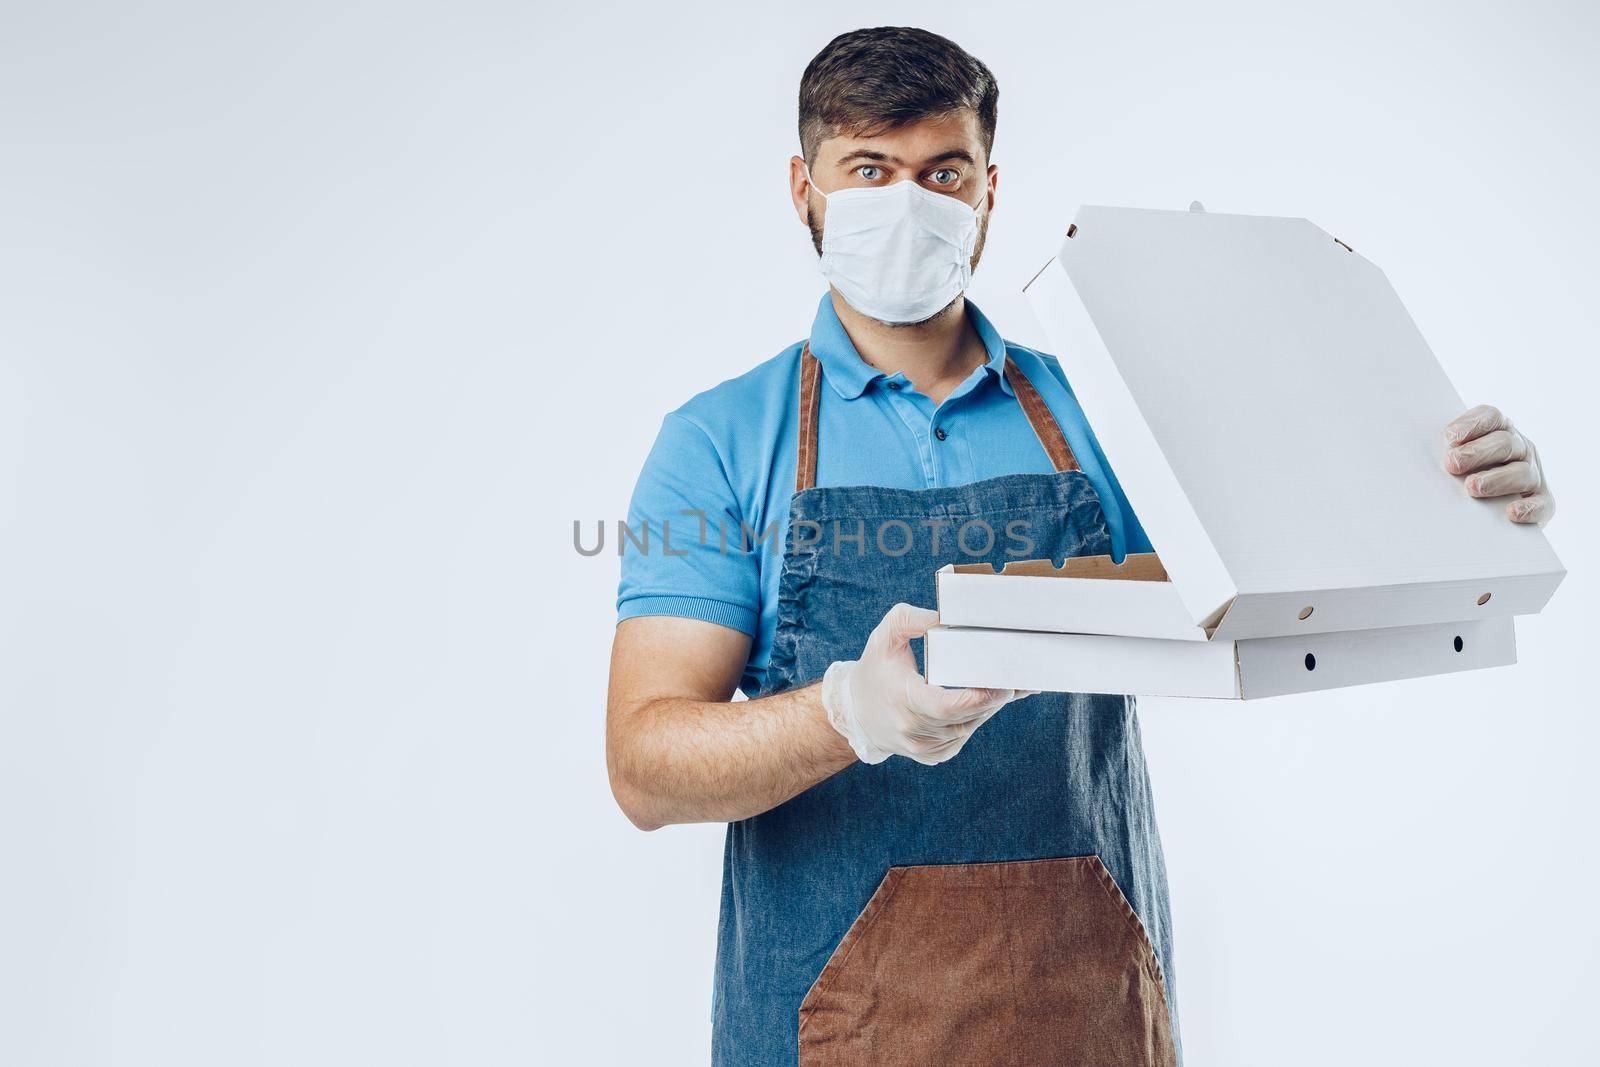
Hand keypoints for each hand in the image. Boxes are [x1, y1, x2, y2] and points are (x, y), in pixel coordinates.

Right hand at [820, 603, 1032, 766]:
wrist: (855, 713)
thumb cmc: (874, 670)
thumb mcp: (885, 636)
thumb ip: (911, 619)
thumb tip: (946, 619)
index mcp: (904, 701)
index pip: (947, 706)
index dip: (979, 698)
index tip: (1003, 683)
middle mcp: (914, 731)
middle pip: (967, 717)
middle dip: (995, 698)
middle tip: (1018, 677)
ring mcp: (923, 748)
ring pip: (969, 728)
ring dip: (990, 708)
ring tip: (1011, 686)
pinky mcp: (932, 756)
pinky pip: (963, 738)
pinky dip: (976, 720)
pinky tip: (989, 703)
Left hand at [1443, 404, 1554, 525]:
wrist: (1496, 512)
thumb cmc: (1468, 477)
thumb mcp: (1460, 460)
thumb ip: (1450, 453)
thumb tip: (1428, 458)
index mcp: (1501, 431)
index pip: (1491, 417)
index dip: (1471, 424)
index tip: (1449, 437)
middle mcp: (1521, 449)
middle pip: (1505, 442)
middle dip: (1477, 452)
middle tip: (1453, 464)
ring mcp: (1534, 475)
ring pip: (1522, 472)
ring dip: (1496, 479)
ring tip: (1472, 487)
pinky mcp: (1543, 502)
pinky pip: (1541, 504)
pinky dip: (1528, 508)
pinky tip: (1511, 512)